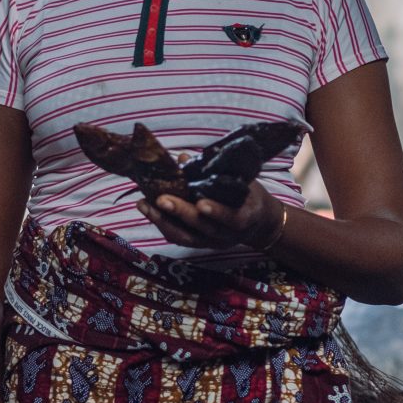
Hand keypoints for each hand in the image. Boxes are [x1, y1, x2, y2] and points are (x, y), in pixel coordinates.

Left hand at [137, 181, 282, 251]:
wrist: (258, 223)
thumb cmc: (248, 196)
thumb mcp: (242, 181)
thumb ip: (217, 172)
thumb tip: (183, 158)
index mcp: (246, 217)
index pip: (232, 218)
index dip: (217, 212)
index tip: (201, 203)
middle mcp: (228, 235)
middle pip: (202, 228)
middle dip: (180, 213)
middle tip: (160, 198)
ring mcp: (212, 242)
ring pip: (185, 237)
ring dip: (162, 221)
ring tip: (144, 204)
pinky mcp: (200, 244)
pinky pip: (179, 238)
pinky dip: (162, 224)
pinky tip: (148, 211)